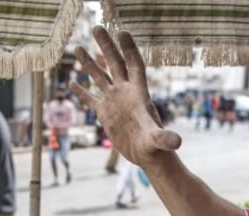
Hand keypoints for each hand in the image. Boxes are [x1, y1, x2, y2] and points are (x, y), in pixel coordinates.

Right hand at [71, 27, 180, 168]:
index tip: (121, 32)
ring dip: (89, 63)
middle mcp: (125, 93)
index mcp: (139, 94)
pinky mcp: (106, 114)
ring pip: (100, 77)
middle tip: (97, 27)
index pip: (134, 65)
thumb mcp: (158, 141)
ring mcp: (115, 102)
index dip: (129, 49)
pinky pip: (91, 99)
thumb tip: (176, 142)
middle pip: (115, 64)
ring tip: (77, 47)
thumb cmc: (155, 148)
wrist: (147, 156)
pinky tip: (71, 82)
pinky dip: (81, 92)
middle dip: (106, 46)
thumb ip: (164, 138)